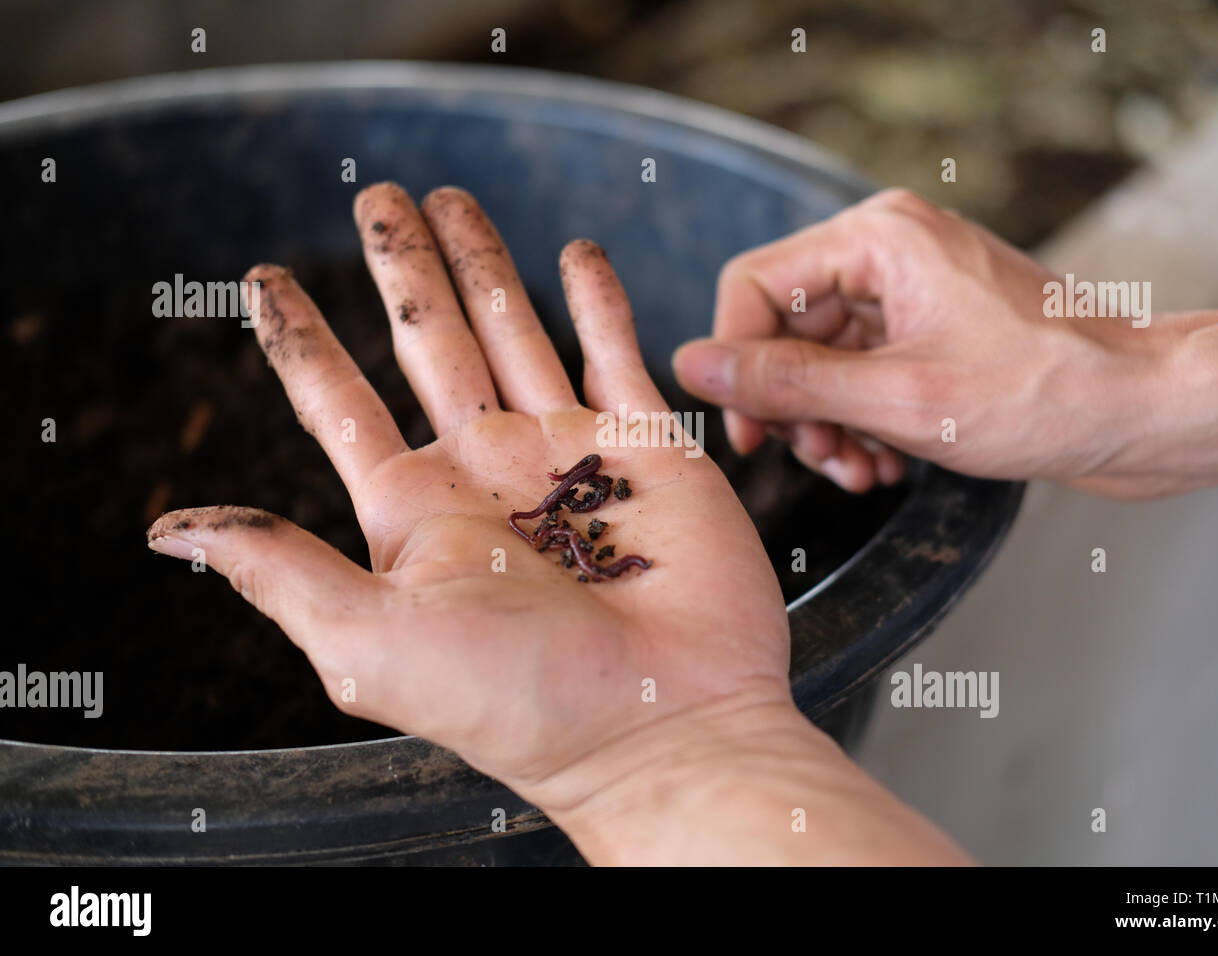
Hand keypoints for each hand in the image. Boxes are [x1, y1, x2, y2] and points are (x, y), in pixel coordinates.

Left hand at [146, 184, 792, 828]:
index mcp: (416, 512)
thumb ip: (277, 570)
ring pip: (514, 329)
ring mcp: (568, 453)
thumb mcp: (373, 642)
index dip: (300, 338)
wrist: (670, 726)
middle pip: (429, 342)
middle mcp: (485, 472)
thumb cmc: (522, 702)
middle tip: (376, 196)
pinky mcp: (648, 447)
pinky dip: (596, 299)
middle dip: (402, 267)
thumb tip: (165, 529)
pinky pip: (615, 351)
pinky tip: (576, 253)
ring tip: (451, 197)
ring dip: (483, 262)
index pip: (339, 404)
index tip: (264, 278)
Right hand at [671, 188, 1217, 498]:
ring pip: (820, 359)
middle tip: (816, 462)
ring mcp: (910, 290)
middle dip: (794, 406)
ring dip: (827, 425)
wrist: (1142, 411)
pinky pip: (860, 372)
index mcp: (877, 239)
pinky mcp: (928, 328)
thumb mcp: (896, 398)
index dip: (737, 362)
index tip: (747, 432)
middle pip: (786, 328)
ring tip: (858, 473)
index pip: (754, 287)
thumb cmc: (1043, 394)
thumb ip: (786, 382)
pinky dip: (861, 422)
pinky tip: (884, 464)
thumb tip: (692, 364)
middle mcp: (888, 251)